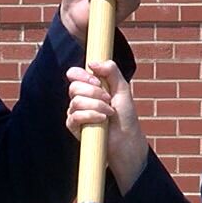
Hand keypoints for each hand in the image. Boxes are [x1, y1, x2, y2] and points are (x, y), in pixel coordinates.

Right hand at [67, 61, 147, 192]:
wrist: (127, 139)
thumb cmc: (125, 115)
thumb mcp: (122, 89)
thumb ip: (111, 71)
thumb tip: (92, 63)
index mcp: (89, 87)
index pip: (74, 74)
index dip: (82, 75)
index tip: (97, 81)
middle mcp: (80, 98)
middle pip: (74, 87)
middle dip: (94, 92)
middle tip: (108, 99)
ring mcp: (76, 112)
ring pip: (75, 101)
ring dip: (96, 105)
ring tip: (109, 112)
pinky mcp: (74, 127)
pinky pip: (75, 116)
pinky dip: (91, 116)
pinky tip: (102, 120)